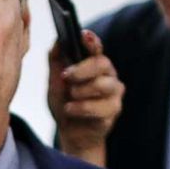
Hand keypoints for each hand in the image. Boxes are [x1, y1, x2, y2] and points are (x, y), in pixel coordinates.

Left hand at [48, 30, 123, 166]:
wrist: (71, 133)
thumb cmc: (65, 103)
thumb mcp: (55, 81)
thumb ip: (56, 60)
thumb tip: (58, 40)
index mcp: (94, 64)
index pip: (96, 47)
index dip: (91, 41)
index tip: (83, 35)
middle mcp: (108, 74)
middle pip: (101, 63)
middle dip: (81, 69)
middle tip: (66, 76)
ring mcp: (114, 92)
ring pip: (102, 85)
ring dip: (81, 91)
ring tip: (70, 98)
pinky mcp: (114, 110)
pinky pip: (100, 107)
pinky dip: (81, 108)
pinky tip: (71, 110)